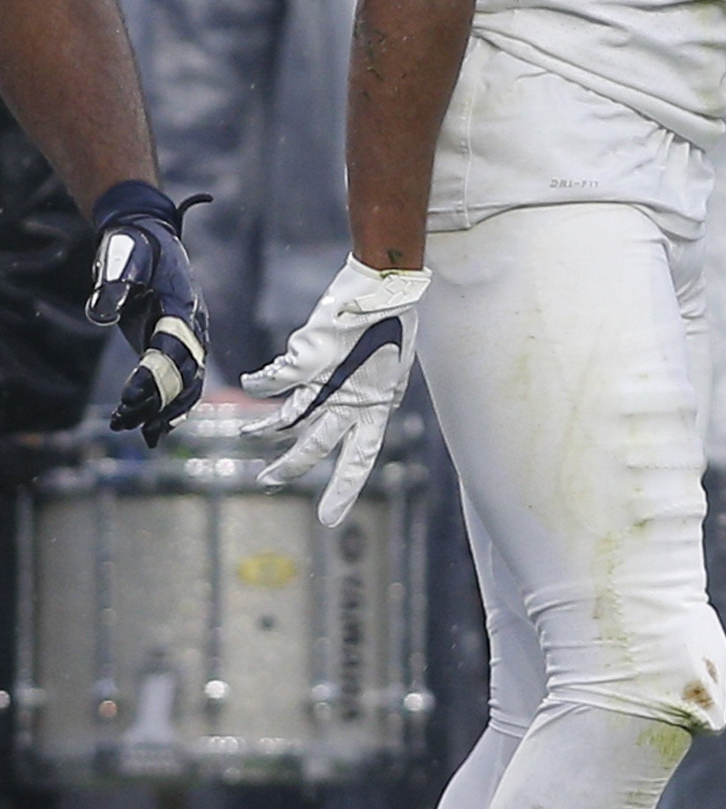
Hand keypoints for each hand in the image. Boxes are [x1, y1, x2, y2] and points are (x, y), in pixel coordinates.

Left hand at [86, 181, 207, 446]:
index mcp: (182, 304)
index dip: (154, 376)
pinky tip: (155, 429)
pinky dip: (172, 405)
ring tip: (146, 435)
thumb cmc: (137, 245)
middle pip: (187, 372)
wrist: (153, 234)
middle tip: (133, 423)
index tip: (129, 397)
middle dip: (162, 401)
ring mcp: (189, 335)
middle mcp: (192, 325)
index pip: (171, 348)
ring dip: (169, 410)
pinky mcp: (176, 342)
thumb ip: (116, 285)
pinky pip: (183, 379)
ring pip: (190, 382)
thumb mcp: (126, 257)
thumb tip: (101, 315)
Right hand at [243, 255, 429, 528]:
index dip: (344, 489)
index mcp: (376, 408)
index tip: (329, 520)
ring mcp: (327, 381)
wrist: (384, 288)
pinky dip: (260, 382)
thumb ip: (381, 393)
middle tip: (269, 484)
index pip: (360, 459)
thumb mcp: (395, 369)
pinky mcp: (306, 358)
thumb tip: (382, 405)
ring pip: (288, 419)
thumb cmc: (393, 325)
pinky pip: (275, 380)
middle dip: (290, 468)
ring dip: (264, 429)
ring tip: (247, 436)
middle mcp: (351, 401)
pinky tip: (250, 382)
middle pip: (316, 447)